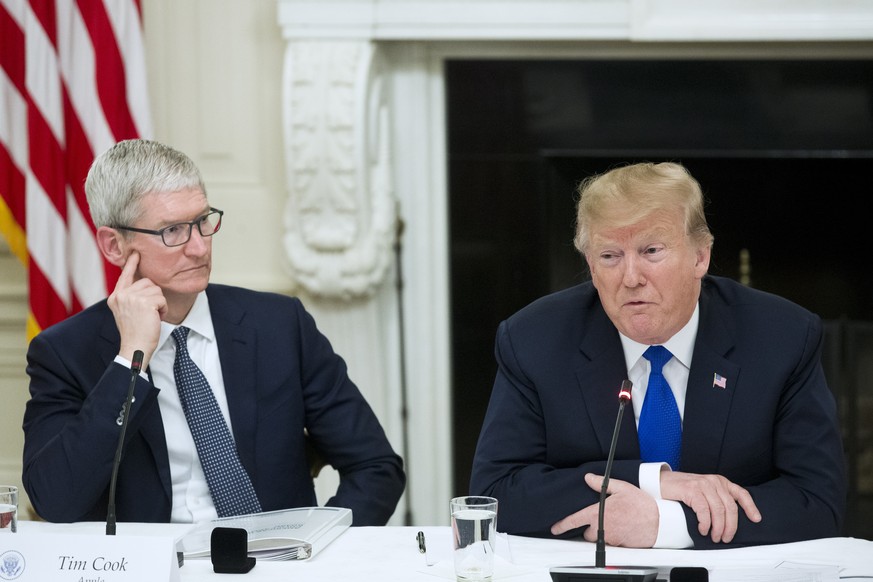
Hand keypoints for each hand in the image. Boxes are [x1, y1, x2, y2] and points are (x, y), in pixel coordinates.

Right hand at [107, 251, 166, 367]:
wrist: (135, 347)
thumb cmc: (134, 332)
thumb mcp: (127, 311)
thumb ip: (131, 296)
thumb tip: (145, 283)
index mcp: (116, 297)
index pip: (125, 276)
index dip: (131, 264)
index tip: (136, 253)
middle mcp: (121, 295)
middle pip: (147, 282)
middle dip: (154, 297)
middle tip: (148, 313)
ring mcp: (132, 298)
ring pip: (157, 290)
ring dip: (159, 303)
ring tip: (151, 316)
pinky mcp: (144, 302)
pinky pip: (162, 298)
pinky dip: (163, 309)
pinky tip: (155, 318)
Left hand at [550, 473, 658, 547]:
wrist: (660, 521)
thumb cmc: (641, 504)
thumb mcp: (621, 487)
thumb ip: (601, 483)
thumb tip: (588, 477)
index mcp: (598, 513)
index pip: (575, 520)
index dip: (562, 525)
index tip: (555, 528)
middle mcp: (602, 527)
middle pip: (587, 533)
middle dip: (591, 528)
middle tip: (602, 518)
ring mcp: (611, 538)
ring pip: (599, 539)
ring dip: (602, 533)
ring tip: (614, 522)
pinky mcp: (620, 546)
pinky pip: (612, 544)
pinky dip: (614, 537)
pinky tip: (622, 528)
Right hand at [660, 470, 761, 542]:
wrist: (661, 481)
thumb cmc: (682, 489)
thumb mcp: (704, 491)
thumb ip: (716, 499)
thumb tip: (728, 520)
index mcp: (720, 482)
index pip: (741, 493)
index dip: (750, 507)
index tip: (756, 519)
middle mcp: (714, 481)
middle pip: (730, 507)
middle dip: (730, 526)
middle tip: (725, 537)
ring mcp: (703, 485)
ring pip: (719, 511)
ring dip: (718, 528)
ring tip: (714, 536)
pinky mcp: (692, 490)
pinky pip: (704, 511)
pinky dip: (705, 523)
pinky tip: (703, 529)